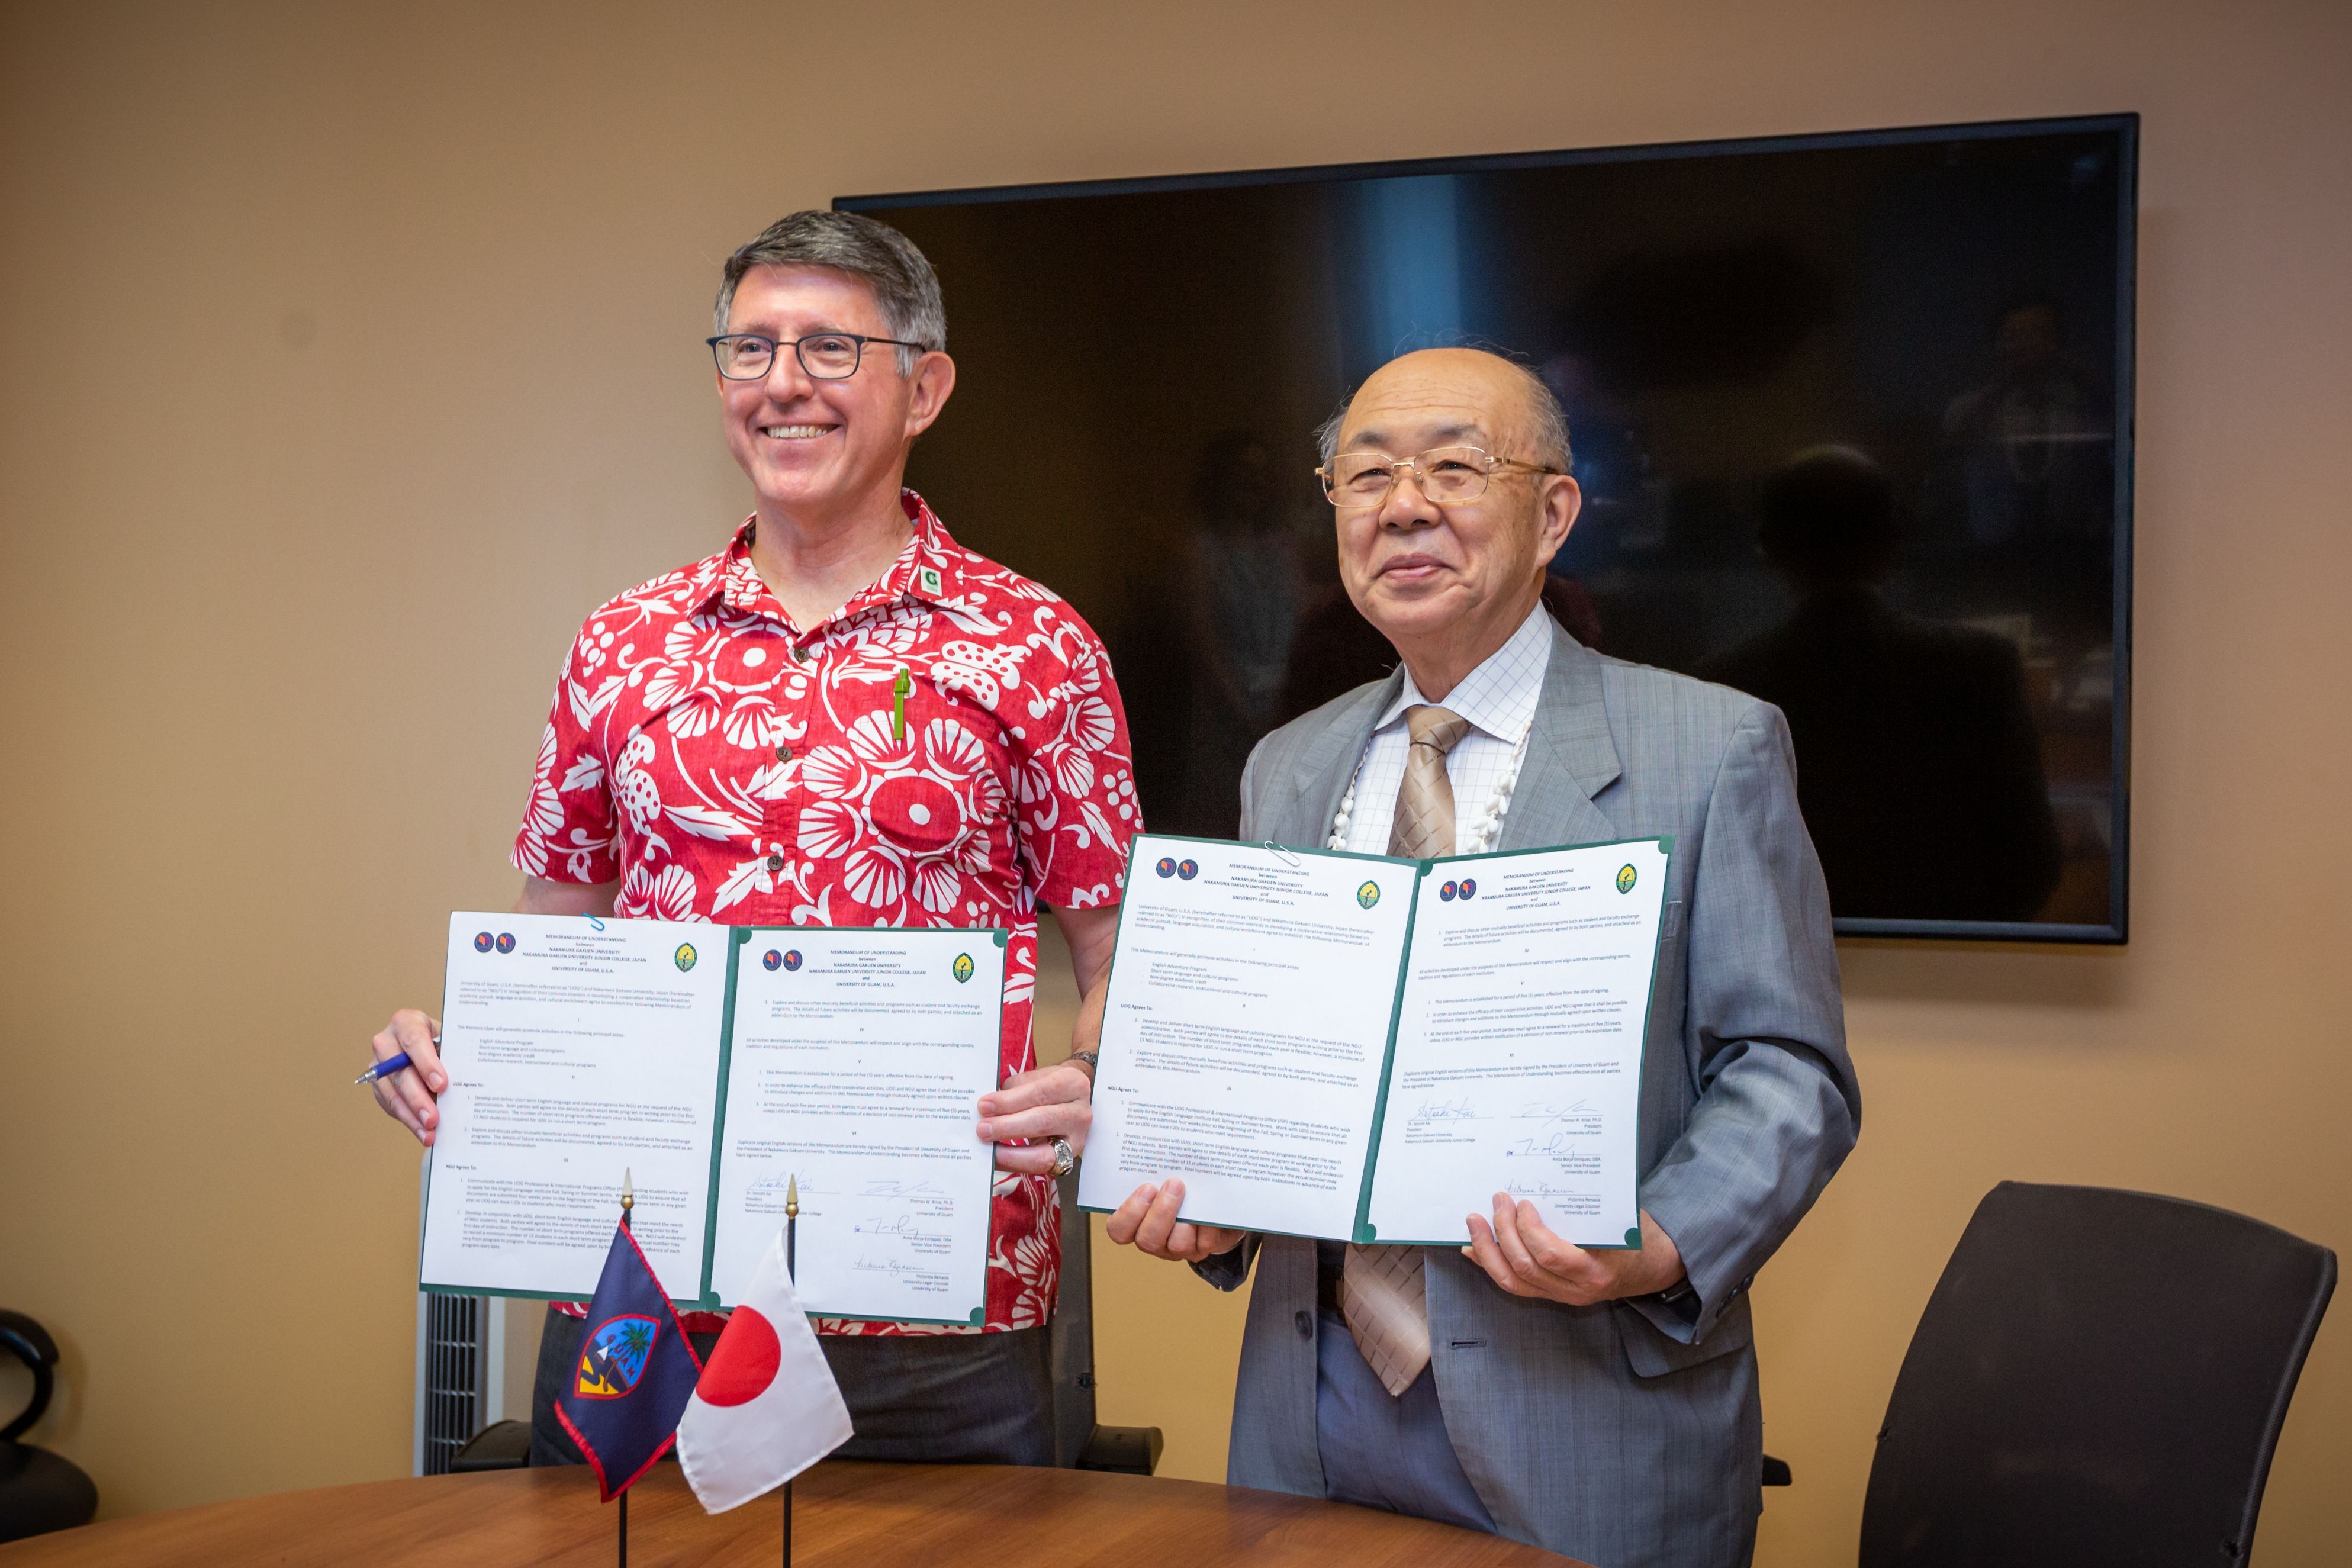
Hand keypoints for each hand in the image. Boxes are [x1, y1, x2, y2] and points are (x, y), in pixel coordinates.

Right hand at [369, 1009, 445, 1145]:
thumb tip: (464, 1085)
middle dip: (418, 1098)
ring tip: (429, 1133)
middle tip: (433, 1119)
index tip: (442, 1084)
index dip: (427, 1063)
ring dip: (412, 1116)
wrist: (429, 1045)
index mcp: (406, 1022)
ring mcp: (378, 1065)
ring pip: (393, 1094)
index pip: (414, 1041)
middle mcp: (386, 1042)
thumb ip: (451, 1057)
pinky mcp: (378, 1085)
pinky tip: (422, 1132)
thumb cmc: (443, 1041)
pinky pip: (391, 1106)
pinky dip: (409, 1120)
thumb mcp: (449, 1041)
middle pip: (400, 1073)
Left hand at [977, 1060, 1092, 1174]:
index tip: (984, 1105)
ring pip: (1044, 1152)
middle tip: (982, 1129)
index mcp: (1072, 1084)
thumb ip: (1013, 1089)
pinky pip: (1040, 1168)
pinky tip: (998, 1157)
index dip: (1010, 1101)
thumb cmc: (1049, 1088)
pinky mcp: (1068, 1160)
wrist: (1073, 1101)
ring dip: (1011, 1152)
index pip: (1040, 1092)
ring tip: (988, 1147)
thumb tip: (985, 1107)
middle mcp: (1080, 1113)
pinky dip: (1016, 1164)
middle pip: (1043, 1121)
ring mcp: (1077, 1140)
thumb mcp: (1036, 1078)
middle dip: (1008, 1127)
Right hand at [1104, 1179, 1246, 1262]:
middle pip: (1147, 1240)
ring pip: (1177, 1244)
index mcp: (1137, 1222)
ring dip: (1184, 1218)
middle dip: (1160, 1212)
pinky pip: (1205, 1241)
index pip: (1119, 1229)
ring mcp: (1179, 1248)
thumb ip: (1153, 1167)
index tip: (1146, 1187)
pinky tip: (1211, 1203)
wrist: (1214, 1204)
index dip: (1128, 1213)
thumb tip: (1149, 1131)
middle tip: (1174, 1183)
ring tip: (1192, 1192)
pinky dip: (1208, 1222)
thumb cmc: (1181, 1184)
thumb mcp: (1162, 1175)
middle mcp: (1156, 1239)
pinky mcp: (1203, 1249)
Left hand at [1463, 1199, 1684, 1305]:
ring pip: (1513, 1281)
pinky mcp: (1553, 1295)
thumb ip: (1584, 1205)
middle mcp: (1577, 1289)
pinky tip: (1474, 1248)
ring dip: (1488, 1250)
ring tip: (1474, 1222)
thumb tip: (1539, 1179)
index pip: (1551, 1255)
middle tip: (1497, 1201)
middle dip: (1503, 1232)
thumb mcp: (1618, 1216)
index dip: (1529, 1230)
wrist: (1654, 1266)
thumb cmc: (1636, 1233)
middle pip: (1525, 1267)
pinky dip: (1491, 1265)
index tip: (1523, 1203)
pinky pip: (1515, 1285)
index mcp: (1596, 1269)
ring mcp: (1563, 1295)